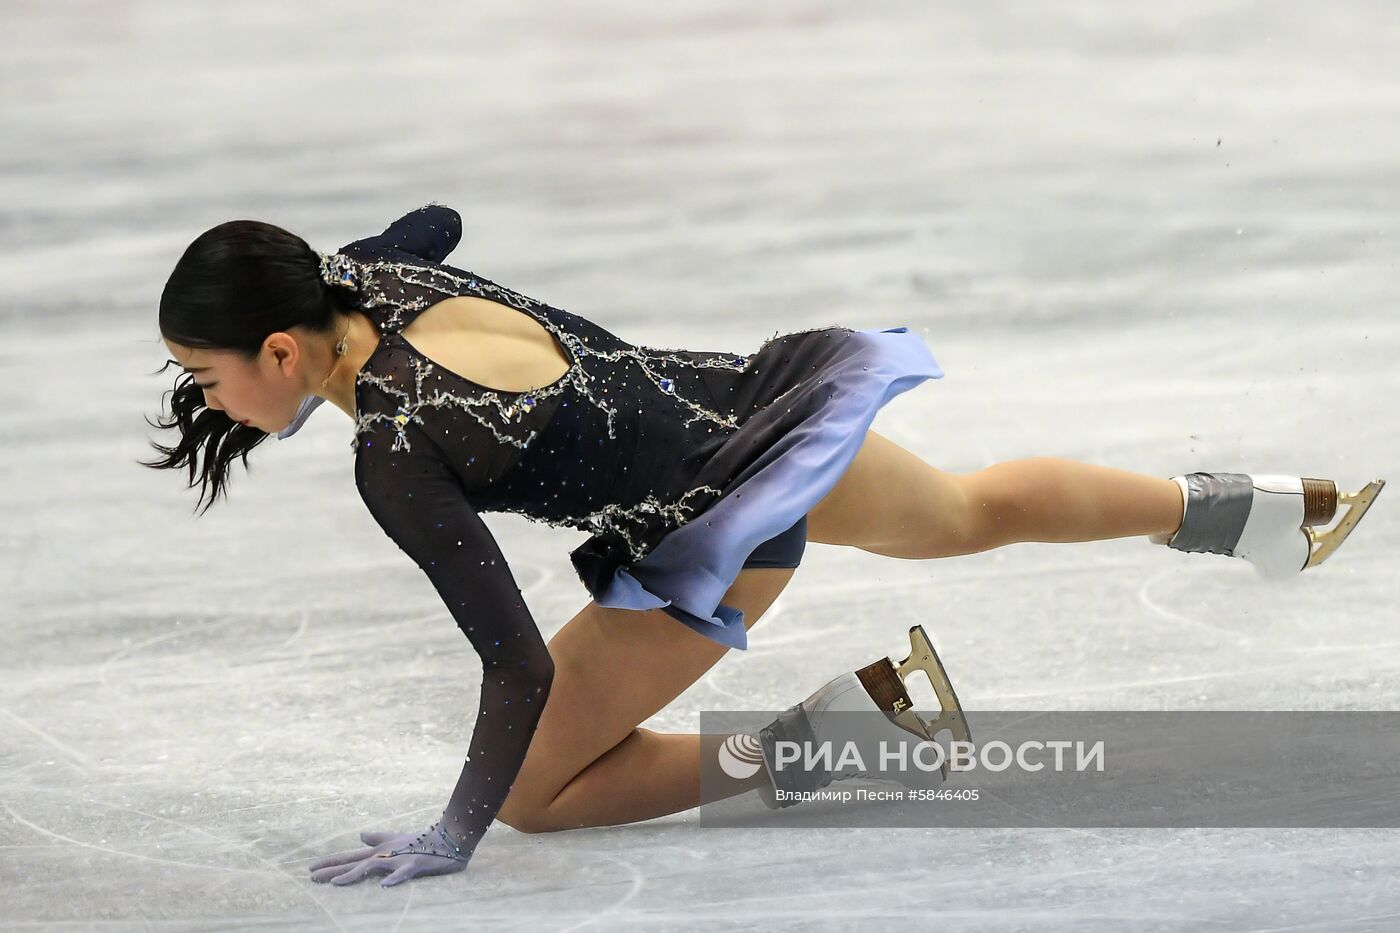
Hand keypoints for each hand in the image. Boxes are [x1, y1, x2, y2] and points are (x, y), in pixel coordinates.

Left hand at [308, 821, 472, 887]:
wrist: (448, 838)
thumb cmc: (421, 841)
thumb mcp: (396, 839)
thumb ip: (377, 838)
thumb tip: (360, 834)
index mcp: (379, 851)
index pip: (351, 857)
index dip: (331, 862)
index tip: (310, 868)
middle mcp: (385, 855)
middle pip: (354, 863)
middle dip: (332, 869)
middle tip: (311, 877)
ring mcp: (398, 860)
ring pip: (372, 867)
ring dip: (353, 875)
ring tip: (336, 883)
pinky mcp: (414, 864)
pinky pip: (403, 873)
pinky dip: (394, 879)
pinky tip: (383, 886)